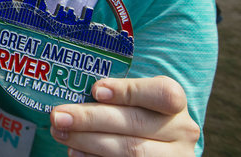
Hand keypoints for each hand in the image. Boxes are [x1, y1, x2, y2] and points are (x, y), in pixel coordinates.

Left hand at [49, 76, 199, 156]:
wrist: (154, 144)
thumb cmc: (136, 112)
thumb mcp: (135, 99)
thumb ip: (113, 94)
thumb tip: (71, 91)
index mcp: (175, 101)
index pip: (163, 93)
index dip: (130, 91)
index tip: (96, 90)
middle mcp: (181, 130)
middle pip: (136, 123)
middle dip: (91, 118)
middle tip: (59, 115)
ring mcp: (174, 156)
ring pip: (131, 149)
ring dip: (88, 141)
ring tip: (60, 133)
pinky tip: (75, 151)